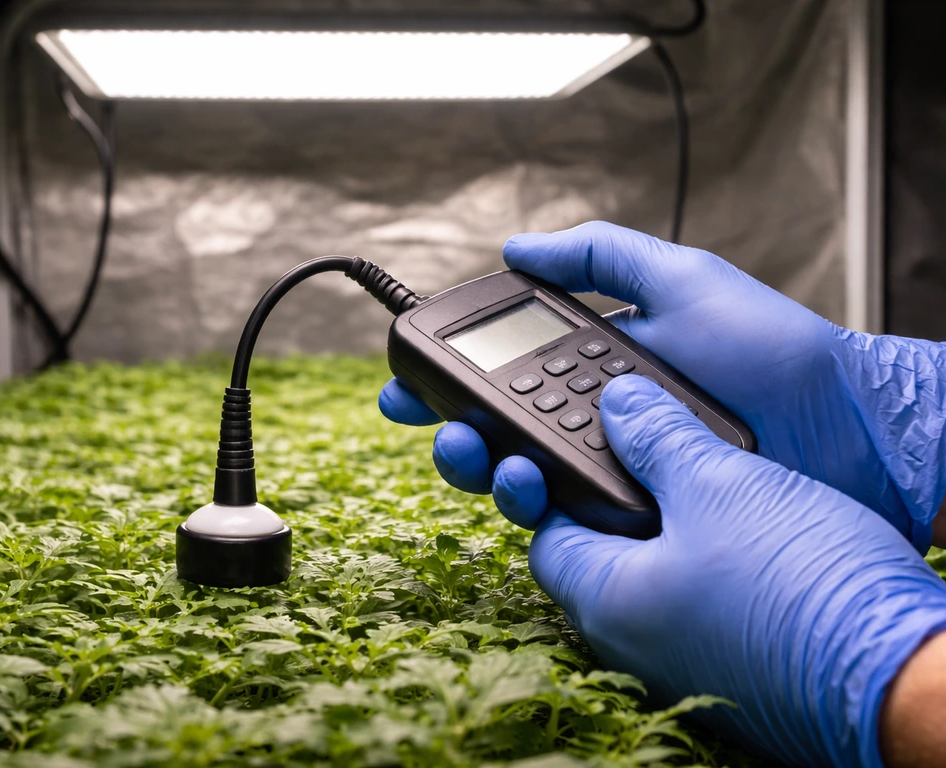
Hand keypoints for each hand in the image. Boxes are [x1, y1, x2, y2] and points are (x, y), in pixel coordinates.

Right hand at [380, 222, 945, 550]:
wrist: (837, 420)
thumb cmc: (767, 346)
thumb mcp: (679, 277)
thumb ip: (599, 255)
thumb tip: (516, 245)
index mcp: (588, 368)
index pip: (497, 378)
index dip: (445, 384)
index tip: (403, 384)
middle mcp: (589, 424)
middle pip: (494, 437)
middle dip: (450, 433)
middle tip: (438, 425)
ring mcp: (609, 475)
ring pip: (517, 482)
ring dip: (481, 469)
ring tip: (483, 452)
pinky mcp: (630, 520)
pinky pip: (564, 520)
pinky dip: (532, 504)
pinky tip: (525, 482)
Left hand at [534, 376, 945, 765]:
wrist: (903, 674)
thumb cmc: (806, 588)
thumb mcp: (720, 482)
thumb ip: (657, 437)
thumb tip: (621, 406)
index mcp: (607, 601)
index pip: (546, 532)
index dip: (556, 481)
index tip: (582, 442)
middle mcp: (633, 640)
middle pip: (593, 552)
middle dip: (610, 496)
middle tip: (639, 449)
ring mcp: (681, 657)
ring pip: (648, 573)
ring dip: (662, 523)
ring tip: (695, 475)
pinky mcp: (730, 661)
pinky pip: (693, 598)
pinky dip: (700, 555)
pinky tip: (734, 521)